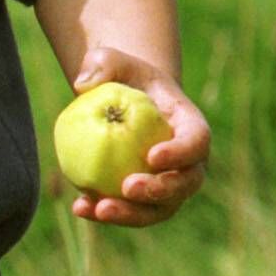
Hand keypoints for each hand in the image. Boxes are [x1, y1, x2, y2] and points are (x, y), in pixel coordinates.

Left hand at [66, 45, 209, 229]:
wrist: (122, 103)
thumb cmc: (122, 79)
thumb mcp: (111, 60)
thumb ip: (101, 64)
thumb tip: (82, 85)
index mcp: (190, 125)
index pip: (197, 141)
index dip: (181, 153)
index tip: (152, 156)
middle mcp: (187, 161)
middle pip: (185, 184)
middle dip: (160, 191)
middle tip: (128, 187)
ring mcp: (168, 185)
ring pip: (159, 209)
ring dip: (131, 214)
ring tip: (98, 209)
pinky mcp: (143, 200)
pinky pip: (129, 212)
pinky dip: (104, 213)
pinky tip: (79, 207)